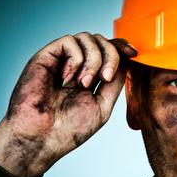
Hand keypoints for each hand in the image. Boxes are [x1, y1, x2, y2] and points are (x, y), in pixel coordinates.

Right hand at [0, 33, 136, 176]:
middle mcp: (77, 66)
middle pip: (101, 41)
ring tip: (83, 84)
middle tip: (104, 79)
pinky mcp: (46, 57)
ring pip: (87, 38)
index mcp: (91, 77)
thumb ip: (115, 82)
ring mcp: (62, 60)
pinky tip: (68, 79)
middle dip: (110, 56)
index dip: (121, 47)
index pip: (108, 52)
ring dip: (93, 60)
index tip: (133, 52)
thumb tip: (129, 60)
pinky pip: (69, 41)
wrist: (42, 138)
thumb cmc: (69, 128)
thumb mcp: (103, 104)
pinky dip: (75, 59)